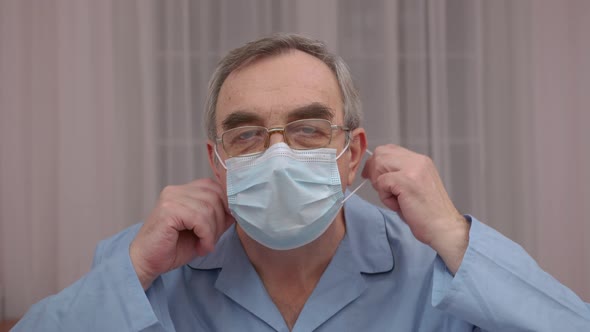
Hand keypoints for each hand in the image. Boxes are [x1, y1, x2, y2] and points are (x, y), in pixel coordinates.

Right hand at [129, 178, 234, 288]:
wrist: (146, 263)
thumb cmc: (172, 248)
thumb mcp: (202, 230)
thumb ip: (217, 217)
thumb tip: (237, 210)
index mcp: (184, 191)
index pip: (215, 186)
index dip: (226, 205)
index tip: (225, 225)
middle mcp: (177, 190)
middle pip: (215, 196)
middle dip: (220, 220)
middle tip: (211, 240)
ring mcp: (171, 198)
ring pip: (209, 208)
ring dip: (212, 231)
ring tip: (204, 245)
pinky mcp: (168, 210)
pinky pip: (199, 218)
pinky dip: (206, 235)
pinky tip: (201, 247)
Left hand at [362, 144, 468, 272]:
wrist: (444, 229)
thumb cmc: (427, 214)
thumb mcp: (413, 187)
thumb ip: (399, 174)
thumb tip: (374, 170)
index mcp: (420, 161)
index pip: (389, 149)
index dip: (376, 162)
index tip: (372, 177)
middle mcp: (418, 161)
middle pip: (381, 153)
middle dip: (374, 172)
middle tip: (383, 191)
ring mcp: (413, 169)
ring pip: (379, 165)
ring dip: (381, 185)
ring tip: (396, 199)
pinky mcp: (406, 181)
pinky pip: (382, 182)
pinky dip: (385, 197)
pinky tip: (399, 205)